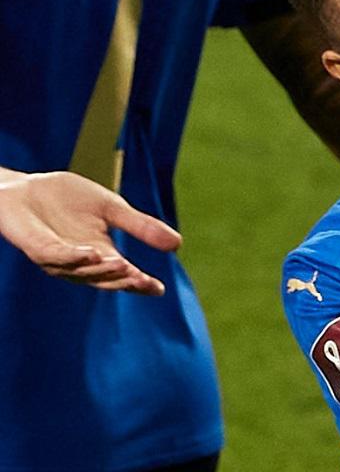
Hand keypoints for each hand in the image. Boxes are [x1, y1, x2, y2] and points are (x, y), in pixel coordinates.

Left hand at [0, 170, 181, 294]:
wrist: (25, 187)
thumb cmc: (65, 199)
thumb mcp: (113, 208)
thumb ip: (141, 226)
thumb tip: (178, 244)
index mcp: (100, 255)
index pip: (124, 274)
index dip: (140, 284)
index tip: (158, 289)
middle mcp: (80, 263)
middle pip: (105, 279)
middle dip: (123, 282)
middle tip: (144, 282)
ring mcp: (58, 258)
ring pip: (82, 273)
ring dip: (102, 271)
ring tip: (126, 266)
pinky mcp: (37, 247)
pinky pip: (56, 257)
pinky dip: (75, 257)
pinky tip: (93, 253)